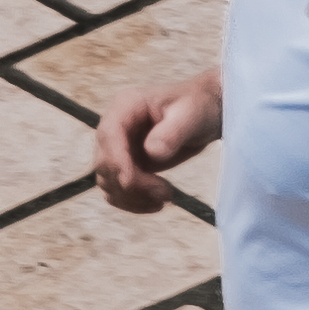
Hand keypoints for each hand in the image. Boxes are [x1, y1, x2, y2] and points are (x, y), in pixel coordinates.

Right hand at [96, 68, 221, 212]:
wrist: (203, 114)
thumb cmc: (198, 107)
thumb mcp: (192, 115)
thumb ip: (172, 132)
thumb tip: (152, 153)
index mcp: (126, 106)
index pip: (108, 135)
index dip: (116, 161)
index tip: (132, 182)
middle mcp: (115, 126)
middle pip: (105, 162)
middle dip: (131, 184)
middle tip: (166, 194)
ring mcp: (117, 147)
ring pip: (107, 181)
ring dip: (132, 197)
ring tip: (166, 198)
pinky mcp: (125, 165)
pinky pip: (116, 190)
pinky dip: (132, 202)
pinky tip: (156, 203)